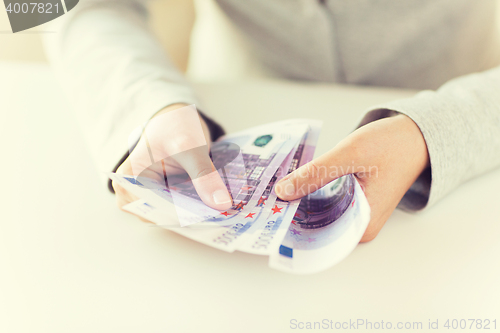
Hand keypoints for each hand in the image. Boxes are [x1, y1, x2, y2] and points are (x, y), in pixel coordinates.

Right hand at [112, 103, 231, 217]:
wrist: (178, 122)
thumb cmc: (174, 127)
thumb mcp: (190, 147)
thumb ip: (203, 175)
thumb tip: (221, 204)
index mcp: (129, 179)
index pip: (153, 207)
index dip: (180, 215)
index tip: (207, 218)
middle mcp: (134, 194)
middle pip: (164, 215)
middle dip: (192, 217)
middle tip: (221, 216)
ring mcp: (150, 199)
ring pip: (176, 216)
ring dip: (198, 215)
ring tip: (222, 213)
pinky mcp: (166, 201)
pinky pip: (183, 211)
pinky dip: (199, 209)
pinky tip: (217, 208)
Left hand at [275, 114, 429, 241]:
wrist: (415, 135)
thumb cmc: (392, 145)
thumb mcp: (349, 155)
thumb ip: (315, 174)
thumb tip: (282, 191)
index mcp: (362, 224)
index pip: (317, 235)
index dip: (289, 227)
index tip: (264, 216)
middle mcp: (358, 225)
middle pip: (316, 226)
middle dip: (290, 213)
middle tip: (261, 200)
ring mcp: (355, 214)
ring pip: (318, 214)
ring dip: (297, 202)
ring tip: (269, 193)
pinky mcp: (352, 202)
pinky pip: (325, 203)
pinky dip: (309, 194)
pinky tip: (290, 185)